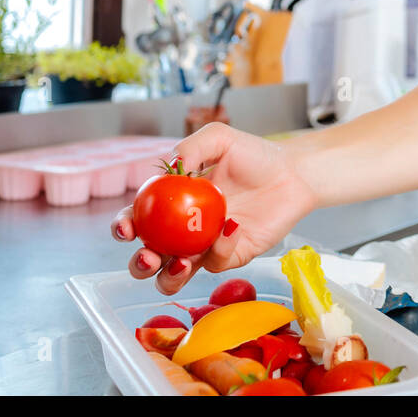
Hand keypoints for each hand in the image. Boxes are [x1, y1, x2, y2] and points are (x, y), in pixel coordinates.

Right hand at [111, 122, 317, 294]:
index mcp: (171, 204)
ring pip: (173, 278)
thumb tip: (169, 166)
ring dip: (168, 277)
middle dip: (139, 264)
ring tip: (181, 262)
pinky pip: (215, 263)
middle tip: (149, 255)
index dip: (124, 227)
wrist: (293, 172)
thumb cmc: (254, 155)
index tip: (127, 227)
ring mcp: (205, 248)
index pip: (138, 221)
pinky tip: (231, 227)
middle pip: (148, 259)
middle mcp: (182, 231)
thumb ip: (191, 147)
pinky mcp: (231, 257)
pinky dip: (218, 249)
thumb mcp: (219, 138)